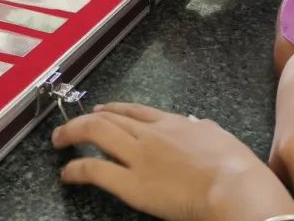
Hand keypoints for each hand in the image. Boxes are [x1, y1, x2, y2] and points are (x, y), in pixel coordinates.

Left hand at [53, 103, 293, 220]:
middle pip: (109, 118)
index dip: (113, 108)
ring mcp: (138, 157)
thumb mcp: (219, 136)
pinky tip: (66, 174)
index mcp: (172, 123)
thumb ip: (202, 130)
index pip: (135, 110)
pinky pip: (95, 171)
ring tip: (58, 140)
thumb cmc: (235, 165)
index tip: (100, 110)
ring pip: (96, 134)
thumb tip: (195, 126)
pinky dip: (76, 170)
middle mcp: (150, 134)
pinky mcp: (131, 184)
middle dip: (84, 120)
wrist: (233, 184)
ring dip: (72, 134)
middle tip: (69, 126)